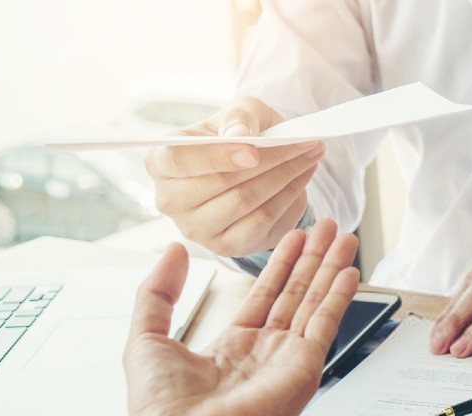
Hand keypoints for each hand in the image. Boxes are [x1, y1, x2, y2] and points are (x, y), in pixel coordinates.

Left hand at [121, 220, 359, 415]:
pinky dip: (339, 296)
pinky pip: (325, 325)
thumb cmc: (159, 410)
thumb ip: (159, 292)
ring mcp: (287, 362)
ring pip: (314, 303)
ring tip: (345, 235)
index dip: (282, 264)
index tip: (297, 236)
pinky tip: (349, 270)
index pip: (266, 296)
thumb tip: (172, 251)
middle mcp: (266, 354)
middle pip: (296, 294)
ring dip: (330, 268)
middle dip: (313, 258)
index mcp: (233, 349)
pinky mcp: (304, 370)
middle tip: (329, 225)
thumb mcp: (146, 336)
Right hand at [145, 96, 326, 257]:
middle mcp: (170, 199)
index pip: (179, 159)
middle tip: (305, 143)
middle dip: (269, 161)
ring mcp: (197, 228)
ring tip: (310, 154)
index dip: (217, 156)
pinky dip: (289, 195)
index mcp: (160, 161)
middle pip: (221, 182)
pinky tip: (303, 176)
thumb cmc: (237, 135)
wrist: (251, 168)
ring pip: (246, 201)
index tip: (254, 151)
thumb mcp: (239, 113)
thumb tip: (239, 136)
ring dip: (285, 176)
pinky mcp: (225, 246)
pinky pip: (262, 220)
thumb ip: (239, 117)